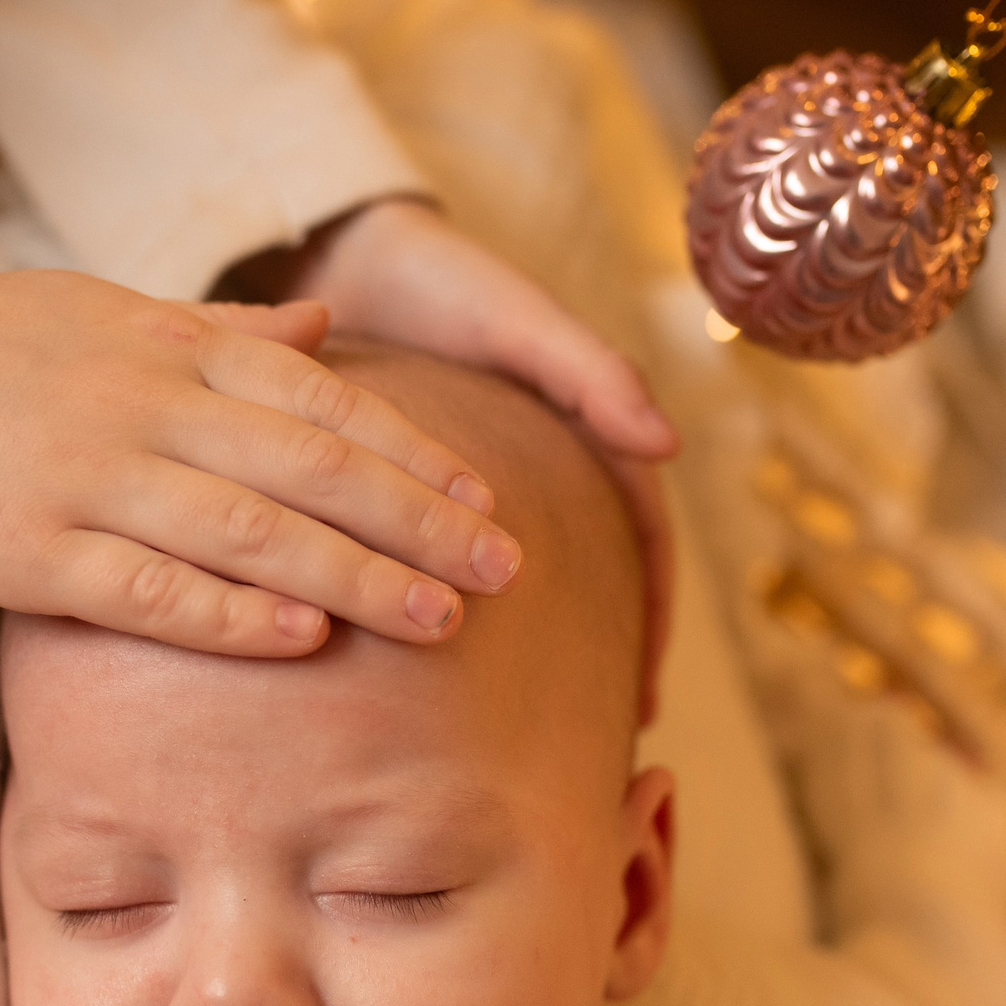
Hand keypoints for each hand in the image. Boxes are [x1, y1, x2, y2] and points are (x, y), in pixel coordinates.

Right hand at [0, 270, 522, 656]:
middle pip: (313, 466)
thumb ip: (224, 328)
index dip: (414, 451)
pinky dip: (232, 617)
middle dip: (419, 520)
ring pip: (251, 532)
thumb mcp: (113, 308)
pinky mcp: (35, 554)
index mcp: (173, 346)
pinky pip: (150, 591)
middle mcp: (149, 406)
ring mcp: (93, 480)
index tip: (487, 497)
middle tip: (506, 568)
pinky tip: (305, 643)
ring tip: (439, 618)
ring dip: (354, 577)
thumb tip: (326, 324)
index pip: (324, 398)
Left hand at [228, 198, 680, 717]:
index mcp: (575, 442)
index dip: (646, 614)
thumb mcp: (521, 316)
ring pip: (502, 595)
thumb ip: (589, 373)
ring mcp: (463, 501)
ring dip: (518, 663)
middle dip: (587, 663)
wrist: (339, 254)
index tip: (643, 693)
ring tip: (512, 739)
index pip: (637, 541)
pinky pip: (423, 582)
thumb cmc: (442, 277)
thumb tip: (666, 443)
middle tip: (588, 752)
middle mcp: (526, 482)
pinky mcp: (396, 510)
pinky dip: (432, 627)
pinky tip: (419, 686)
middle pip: (579, 585)